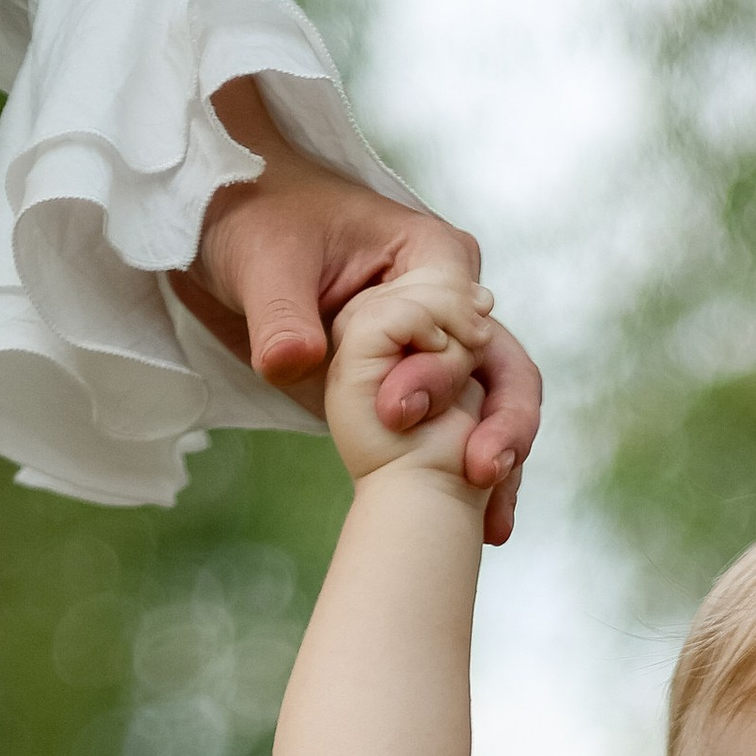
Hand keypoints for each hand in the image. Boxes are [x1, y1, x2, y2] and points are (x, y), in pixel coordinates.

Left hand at [176, 81, 541, 545]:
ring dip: (503, 462)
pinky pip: (470, 429)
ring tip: (494, 525)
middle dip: (502, 425)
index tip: (399, 411)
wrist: (248, 245)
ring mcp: (449, 347)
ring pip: (499, 405)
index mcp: (432, 257)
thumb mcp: (262, 264)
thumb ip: (281, 316)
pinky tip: (485, 527)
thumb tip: (291, 363)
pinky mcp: (431, 385)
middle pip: (506, 367)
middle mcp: (456, 302)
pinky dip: (480, 474)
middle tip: (479, 473)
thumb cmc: (261, 228)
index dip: (443, 367)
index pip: (466, 317)